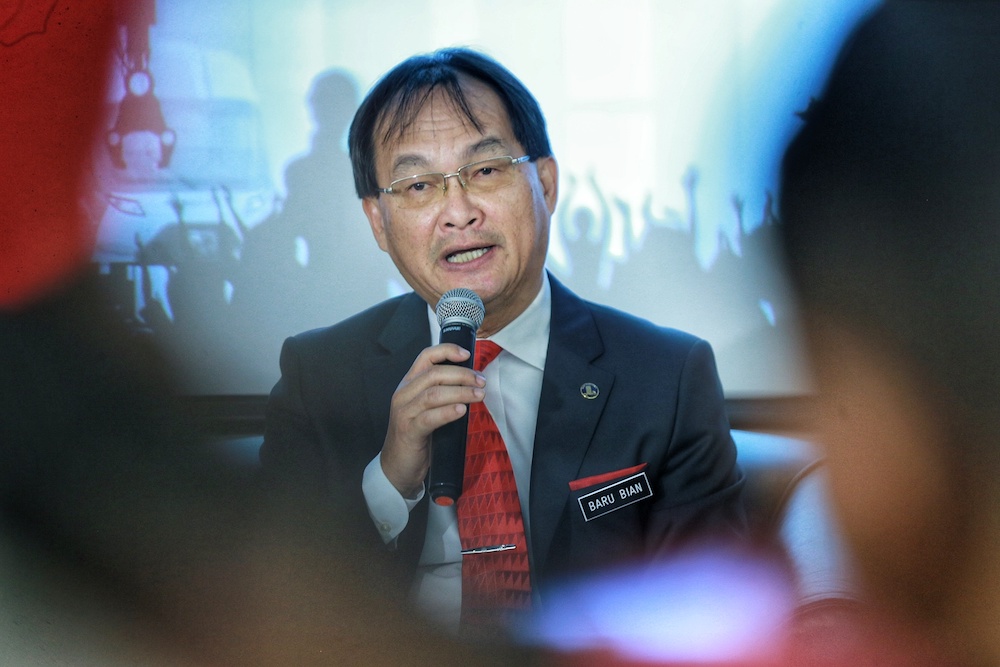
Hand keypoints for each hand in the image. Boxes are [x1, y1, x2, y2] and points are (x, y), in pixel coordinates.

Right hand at [380, 343, 484, 497]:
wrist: (396, 468)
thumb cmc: (416, 436)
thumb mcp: (426, 408)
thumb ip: (441, 393)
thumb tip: (471, 382)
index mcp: (408, 384)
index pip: (426, 357)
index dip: (446, 351)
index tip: (467, 354)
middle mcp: (404, 394)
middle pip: (434, 374)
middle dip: (462, 375)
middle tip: (481, 382)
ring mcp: (404, 412)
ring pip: (434, 393)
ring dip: (460, 392)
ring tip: (479, 395)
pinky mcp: (409, 431)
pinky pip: (429, 417)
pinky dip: (447, 412)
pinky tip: (462, 411)